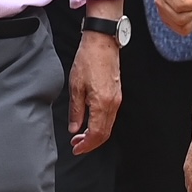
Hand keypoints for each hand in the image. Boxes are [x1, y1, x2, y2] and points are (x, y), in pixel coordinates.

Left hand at [67, 29, 121, 153]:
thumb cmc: (88, 60)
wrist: (102, 43)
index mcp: (102, 103)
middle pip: (105, 133)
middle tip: (76, 145)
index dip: (86, 145)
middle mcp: (113, 104)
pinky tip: (90, 123)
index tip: (76, 149)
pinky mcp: (117, 94)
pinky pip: (110, 117)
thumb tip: (74, 129)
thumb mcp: (75, 87)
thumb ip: (76, 111)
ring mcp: (117, 99)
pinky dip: (100, 125)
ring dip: (95, 135)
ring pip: (108, 126)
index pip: (96, 133)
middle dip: (91, 143)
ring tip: (80, 136)